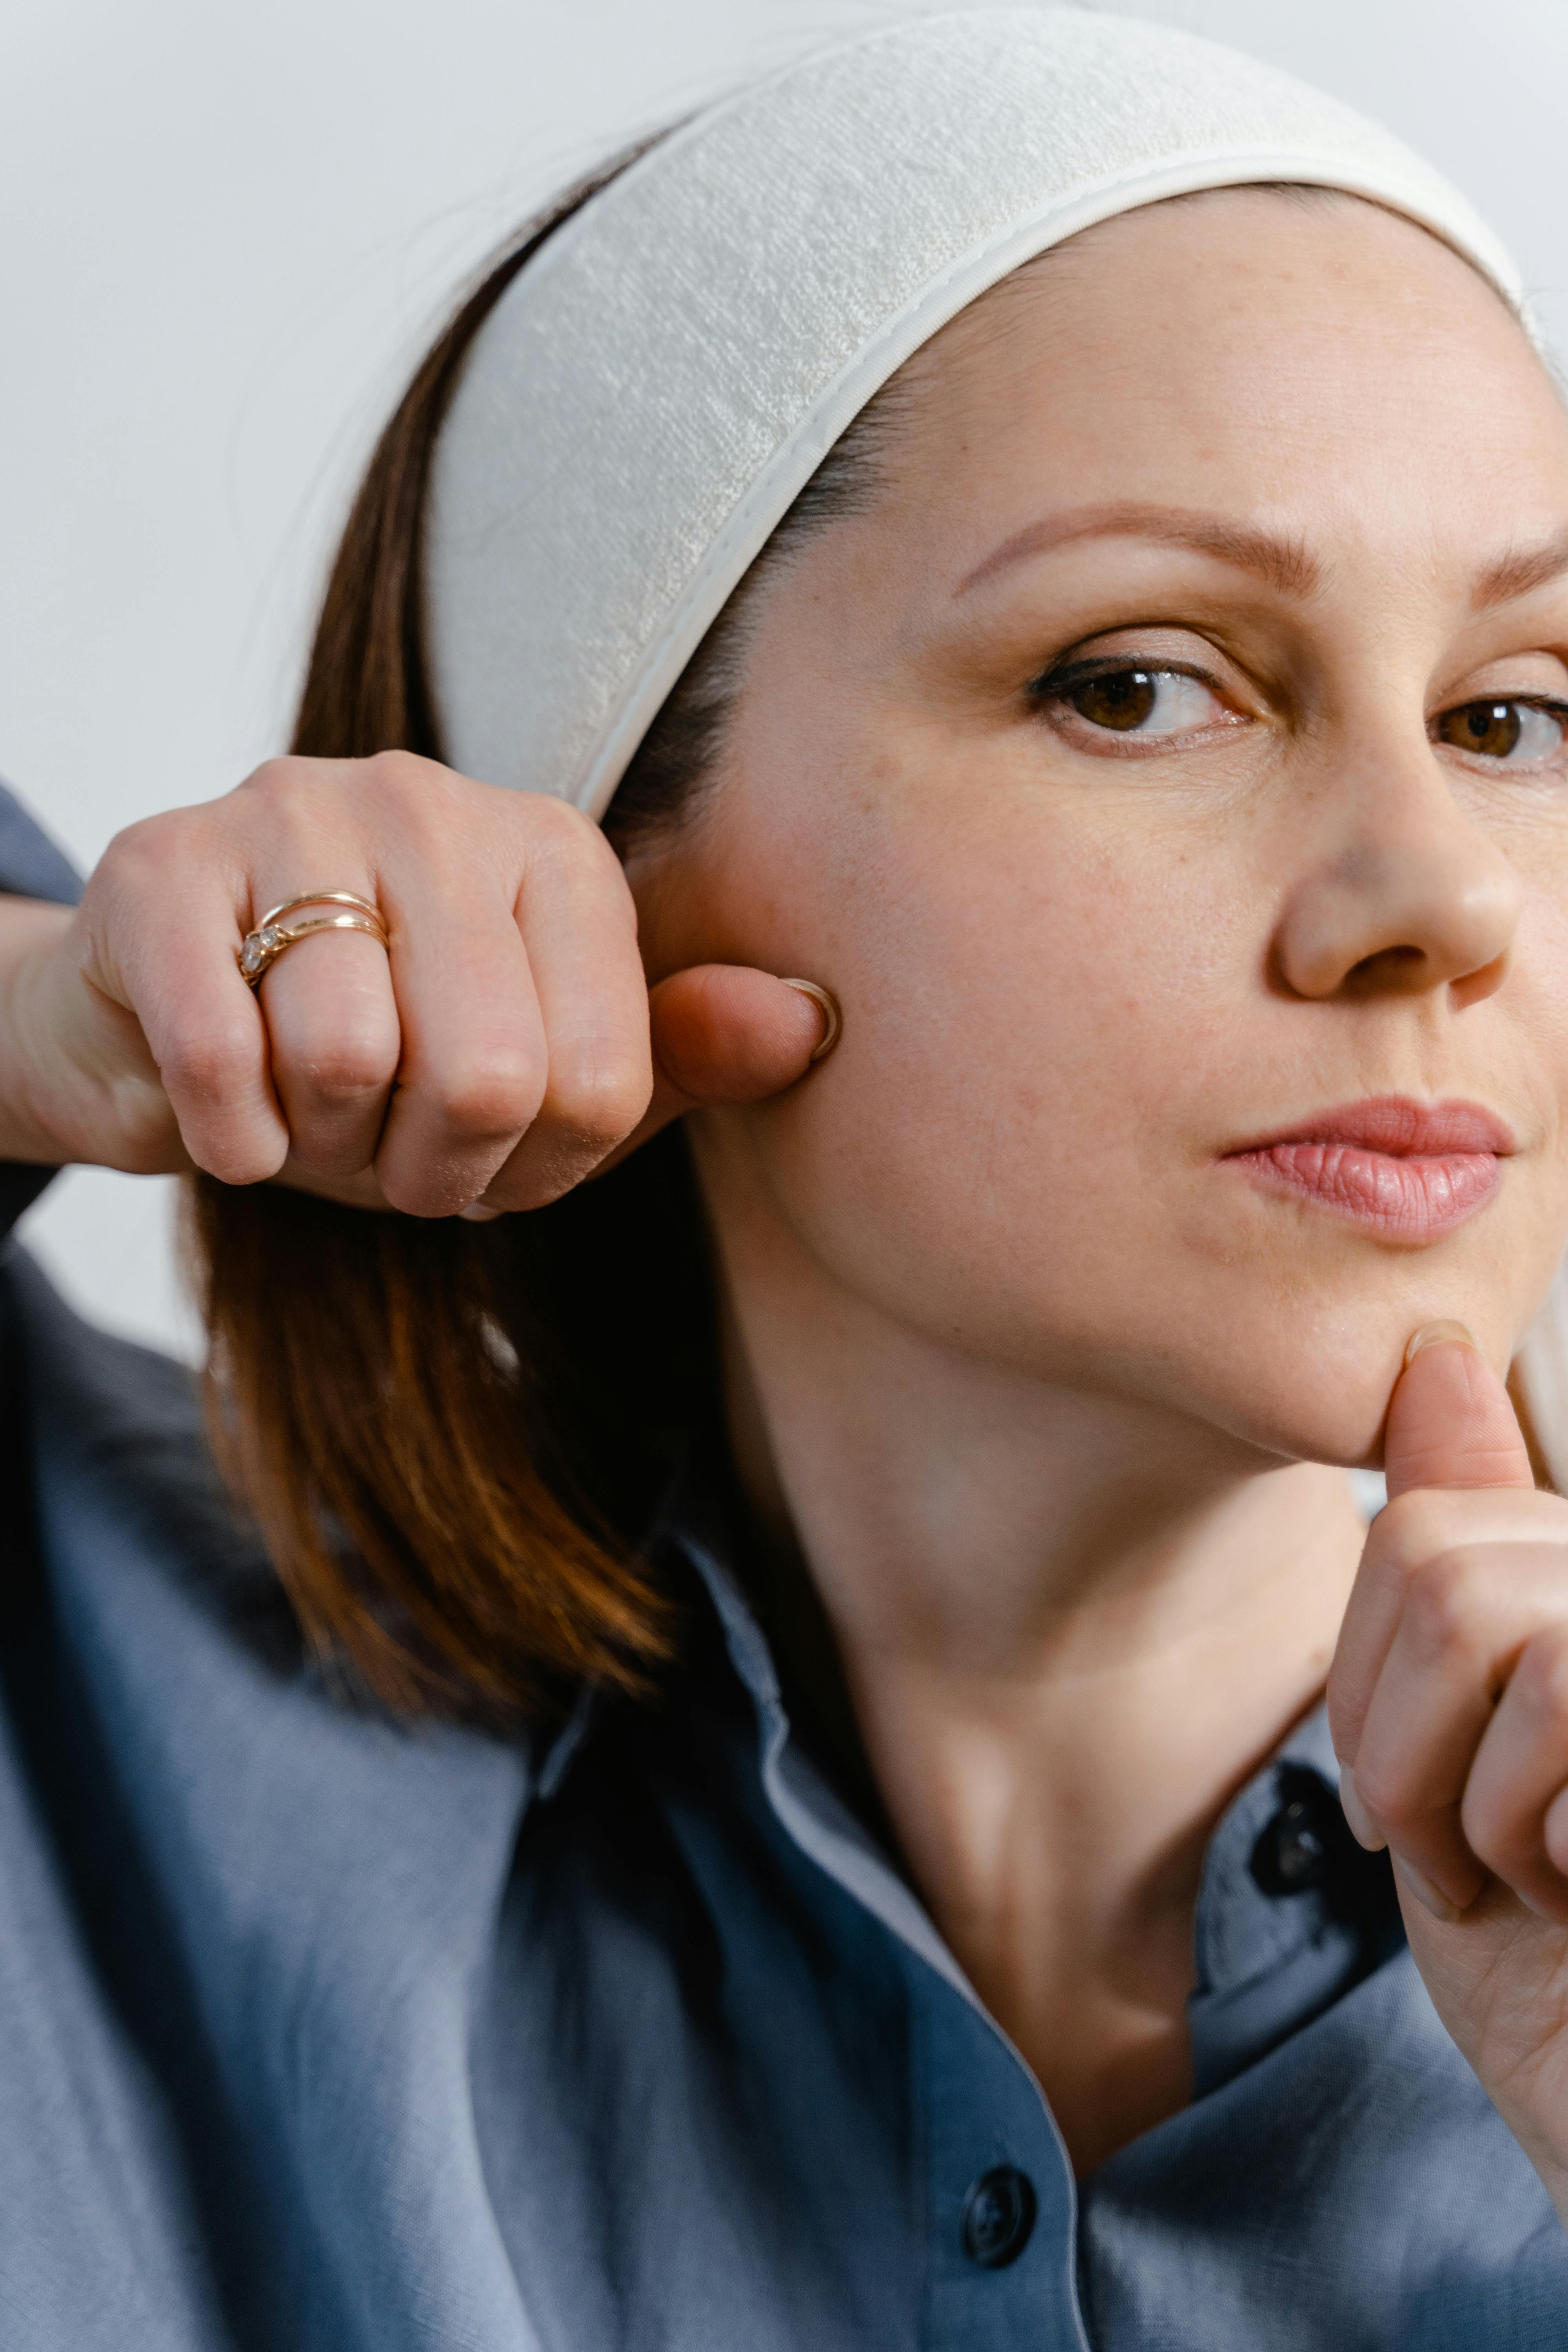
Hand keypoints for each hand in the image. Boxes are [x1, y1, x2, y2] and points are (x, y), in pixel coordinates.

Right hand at [0, 753, 832, 1214]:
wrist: (169, 1015)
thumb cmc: (379, 1053)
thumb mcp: (541, 1068)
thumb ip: (676, 1054)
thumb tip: (812, 1019)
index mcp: (553, 851)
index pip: (598, 1082)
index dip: (535, 1170)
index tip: (483, 1155)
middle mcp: (435, 804)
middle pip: (485, 1075)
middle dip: (428, 1166)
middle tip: (388, 1152)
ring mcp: (292, 812)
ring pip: (347, 1056)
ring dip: (326, 1143)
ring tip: (312, 1113)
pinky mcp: (164, 864)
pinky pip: (223, 1053)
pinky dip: (230, 1136)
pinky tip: (234, 1124)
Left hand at [1330, 1323, 1567, 2212]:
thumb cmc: (1559, 1979)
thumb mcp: (1456, 1763)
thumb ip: (1452, 1561)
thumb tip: (1437, 1352)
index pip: (1413, 1530)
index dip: (1372, 1688)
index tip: (1422, 1804)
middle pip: (1432, 1565)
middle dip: (1402, 1746)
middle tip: (1470, 1855)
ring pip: (1485, 1623)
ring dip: (1463, 1799)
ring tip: (1537, 1878)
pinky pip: (1556, 1708)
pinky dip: (1534, 1844)